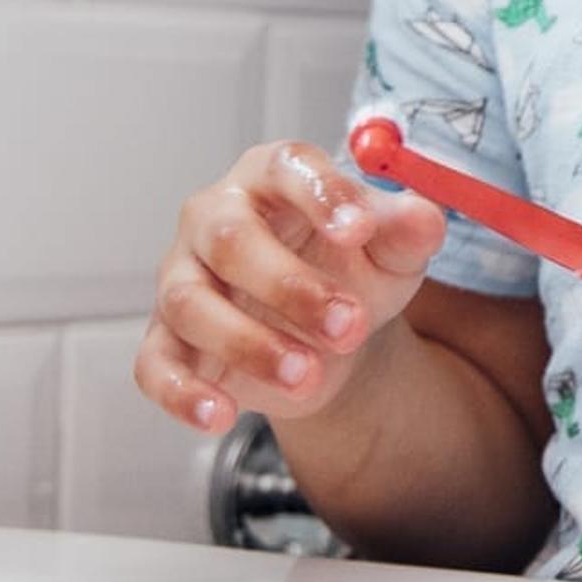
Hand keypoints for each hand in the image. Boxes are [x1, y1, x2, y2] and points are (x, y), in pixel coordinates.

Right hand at [136, 141, 448, 432]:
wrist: (328, 335)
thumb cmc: (352, 269)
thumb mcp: (393, 250)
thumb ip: (408, 230)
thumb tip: (426, 220)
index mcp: (273, 177)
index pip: (286, 167)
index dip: (322, 195)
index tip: (360, 229)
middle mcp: (216, 219)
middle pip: (230, 238)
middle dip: (289, 286)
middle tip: (348, 326)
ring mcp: (183, 278)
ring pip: (191, 304)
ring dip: (249, 344)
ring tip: (308, 373)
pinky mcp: (167, 340)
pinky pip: (155, 365)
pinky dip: (183, 394)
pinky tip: (222, 414)